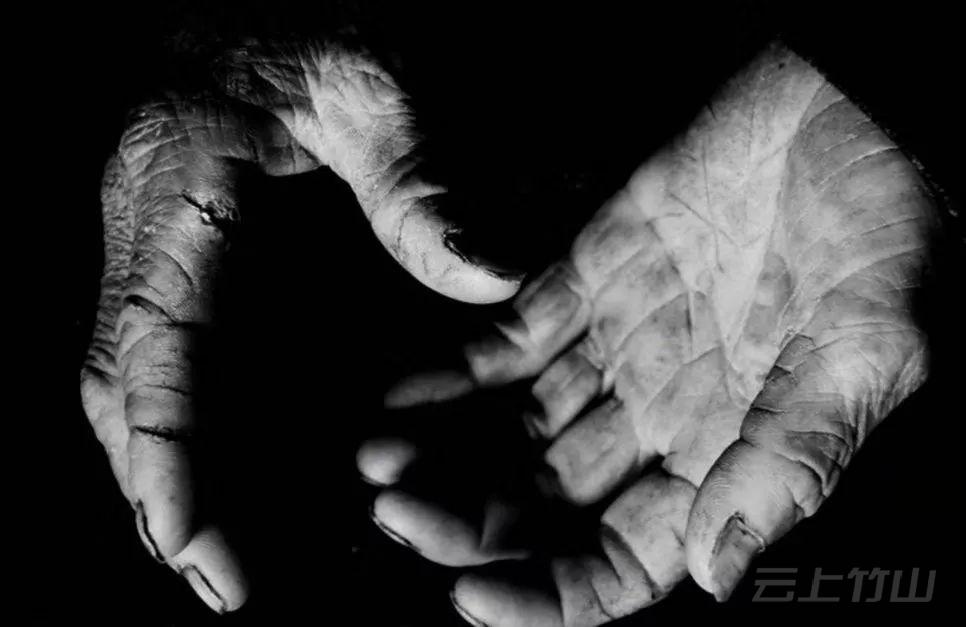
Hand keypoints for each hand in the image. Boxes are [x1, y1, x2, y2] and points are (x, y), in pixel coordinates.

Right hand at [80, 35, 521, 612]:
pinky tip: (249, 487)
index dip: (163, 443)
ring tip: (226, 564)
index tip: (186, 536)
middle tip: (216, 580)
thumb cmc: (319, 39)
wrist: (274, 25)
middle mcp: (154, 238)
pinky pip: (184, 365)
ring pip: (143, 388)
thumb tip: (494, 277)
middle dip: (162, 485)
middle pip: (125, 384)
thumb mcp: (378, 91)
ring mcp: (166, 259)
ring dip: (179, 475)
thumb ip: (420, 182)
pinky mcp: (194, 274)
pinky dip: (205, 433)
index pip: (150, 337)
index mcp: (179, 193)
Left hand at [358, 43, 939, 625]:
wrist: (850, 100)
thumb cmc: (891, 213)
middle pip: (552, 500)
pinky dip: (455, 372)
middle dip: (471, 520)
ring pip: (517, 428)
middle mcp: (670, 410)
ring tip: (378, 461)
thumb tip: (718, 568)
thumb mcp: (871, 342)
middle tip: (397, 514)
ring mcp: (624, 344)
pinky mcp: (590, 276)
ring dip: (447, 450)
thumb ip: (793, 456)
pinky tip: (405, 394)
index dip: (552, 592)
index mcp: (735, 448)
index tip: (472, 597)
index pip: (629, 558)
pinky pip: (510, 341)